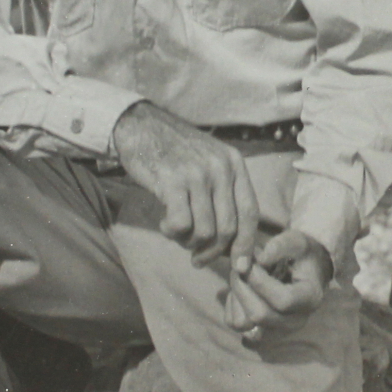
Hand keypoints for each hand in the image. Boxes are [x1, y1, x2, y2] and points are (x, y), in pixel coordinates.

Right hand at [111, 103, 262, 267]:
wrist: (140, 125)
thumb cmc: (174, 152)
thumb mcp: (209, 163)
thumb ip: (222, 193)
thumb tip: (231, 240)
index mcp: (234, 164)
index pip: (250, 213)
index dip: (247, 244)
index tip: (240, 266)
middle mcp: (221, 168)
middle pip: (228, 228)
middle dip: (213, 252)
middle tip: (197, 258)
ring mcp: (198, 174)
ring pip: (205, 231)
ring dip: (189, 242)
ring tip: (176, 233)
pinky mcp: (173, 181)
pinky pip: (181, 224)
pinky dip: (172, 232)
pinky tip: (164, 222)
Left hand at [228, 228, 334, 337]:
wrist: (305, 272)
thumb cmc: (301, 255)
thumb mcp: (297, 241)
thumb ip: (280, 246)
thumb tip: (259, 260)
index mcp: (310, 299)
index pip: (282, 301)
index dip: (259, 280)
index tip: (251, 260)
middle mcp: (296, 322)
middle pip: (259, 315)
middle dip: (242, 286)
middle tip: (240, 264)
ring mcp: (277, 331)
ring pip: (243, 323)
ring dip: (235, 295)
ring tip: (241, 276)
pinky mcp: (261, 334)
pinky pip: (235, 323)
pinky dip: (232, 305)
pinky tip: (243, 289)